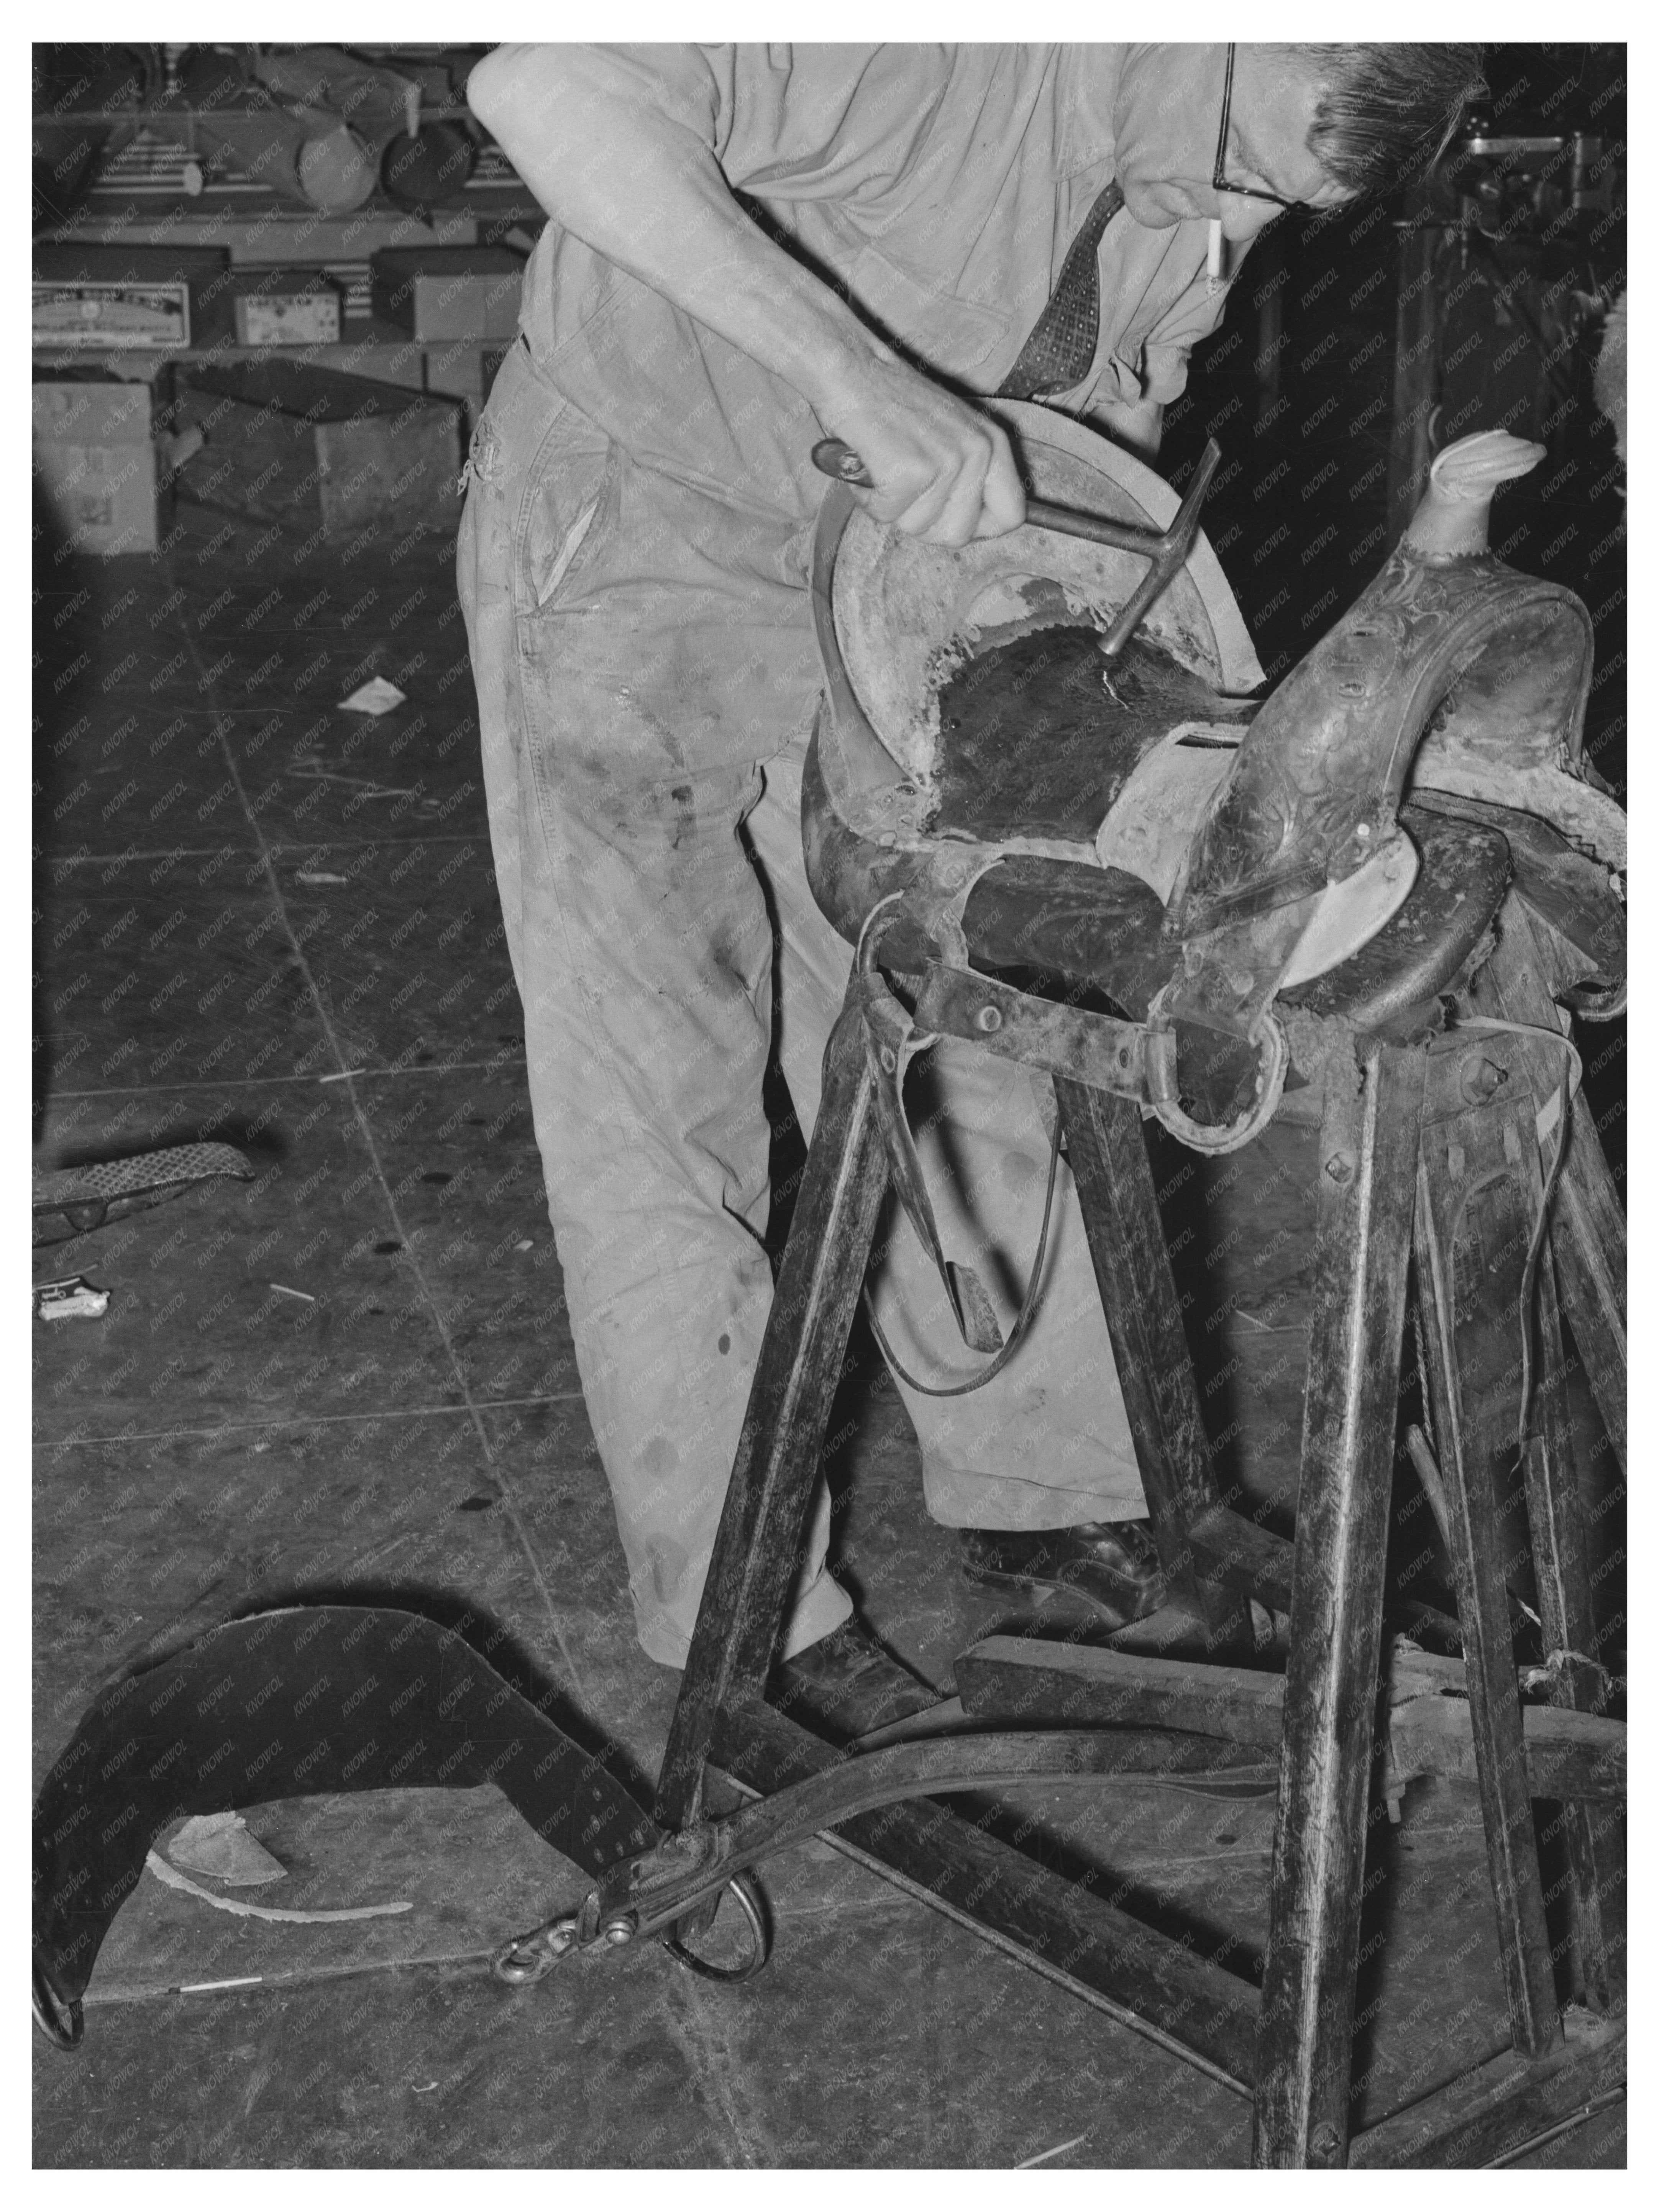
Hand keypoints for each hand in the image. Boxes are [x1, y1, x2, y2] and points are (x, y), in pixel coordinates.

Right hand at [814, 353, 1025, 545]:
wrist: (851, 368)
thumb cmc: (893, 402)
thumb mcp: (951, 433)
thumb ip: (970, 475)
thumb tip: (972, 525)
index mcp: (994, 443)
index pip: (1011, 515)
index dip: (979, 528)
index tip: (949, 519)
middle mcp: (978, 452)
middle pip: (960, 534)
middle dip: (926, 525)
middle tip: (905, 491)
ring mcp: (946, 462)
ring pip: (919, 529)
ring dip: (893, 508)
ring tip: (885, 467)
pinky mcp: (910, 471)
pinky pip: (887, 516)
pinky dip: (869, 500)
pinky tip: (869, 466)